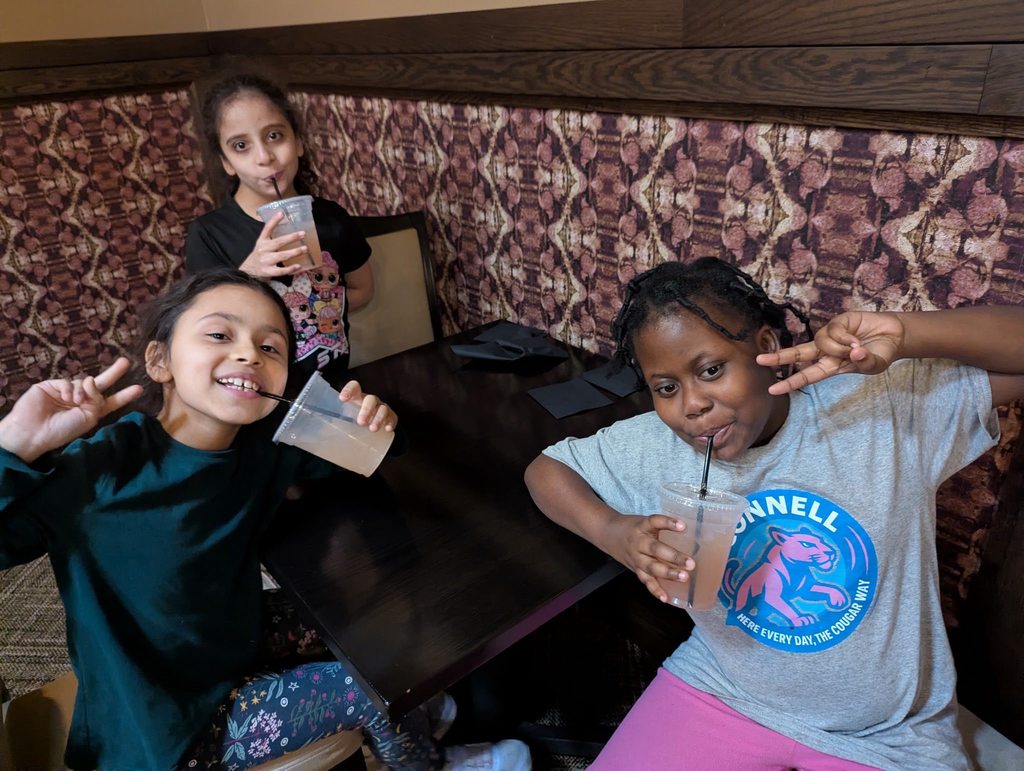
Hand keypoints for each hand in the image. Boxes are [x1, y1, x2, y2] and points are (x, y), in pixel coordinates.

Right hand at [0, 357, 142, 462]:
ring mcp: (66, 392)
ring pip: (84, 382)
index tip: (139, 389)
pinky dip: (69, 387)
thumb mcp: (88, 418)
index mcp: (91, 412)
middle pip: (100, 384)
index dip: (124, 396)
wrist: (34, 432)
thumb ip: (97, 401)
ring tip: (75, 401)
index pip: (111, 402)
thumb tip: (93, 383)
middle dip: (114, 373)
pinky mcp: (52, 386)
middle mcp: (80, 401)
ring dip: (83, 390)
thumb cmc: (62, 430)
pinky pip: (68, 381)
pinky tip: (66, 397)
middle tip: (126, 362)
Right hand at [238, 212, 308, 277]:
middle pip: (278, 242)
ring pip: (282, 256)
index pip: (267, 229)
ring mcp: (265, 261)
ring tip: (305, 249)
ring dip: (294, 252)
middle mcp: (263, 250)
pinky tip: (299, 266)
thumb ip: (271, 236)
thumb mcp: (262, 244)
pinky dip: (290, 269)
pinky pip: (281, 271)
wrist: (248, 272)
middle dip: (291, 237)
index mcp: (262, 241)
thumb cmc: (259, 256)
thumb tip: (283, 223)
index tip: (282, 213)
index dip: (274, 220)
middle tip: (302, 233)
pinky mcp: (268, 272)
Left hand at [338, 380, 397, 431]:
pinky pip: (392, 417)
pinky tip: (387, 429)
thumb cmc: (354, 422)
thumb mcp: (343, 421)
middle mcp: (370, 401)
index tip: (342, 399)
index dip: (349, 390)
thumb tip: (315, 435)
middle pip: (370, 399)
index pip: (354, 387)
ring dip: (378, 418)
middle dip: (366, 410)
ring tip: (372, 429)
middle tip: (360, 422)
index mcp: (357, 398)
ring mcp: (382, 408)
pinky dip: (390, 422)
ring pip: (382, 408)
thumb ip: (332, 424)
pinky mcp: (391, 417)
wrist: (374, 427)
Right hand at [603, 513, 694, 602]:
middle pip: (655, 549)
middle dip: (673, 557)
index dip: (668, 523)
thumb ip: (663, 529)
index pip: (655, 522)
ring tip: (683, 577)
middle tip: (690, 563)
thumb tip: (695, 534)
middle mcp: (638, 542)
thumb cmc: (634, 528)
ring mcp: (636, 558)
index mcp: (642, 527)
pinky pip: (645, 581)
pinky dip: (655, 590)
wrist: (608, 534)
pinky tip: (665, 597)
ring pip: (651, 567)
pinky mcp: (635, 570)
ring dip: (668, 573)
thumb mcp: (646, 522)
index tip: (683, 526)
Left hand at [756, 311, 905, 394]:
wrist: (894, 335)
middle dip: (779, 357)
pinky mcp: (838, 321)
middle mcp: (826, 351)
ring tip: (856, 347)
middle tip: (759, 360)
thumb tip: (855, 353)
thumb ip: (864, 363)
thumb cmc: (881, 353)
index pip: (807, 376)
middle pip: (798, 353)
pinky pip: (833, 330)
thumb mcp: (874, 365)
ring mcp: (830, 335)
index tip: (772, 390)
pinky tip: (857, 338)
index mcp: (831, 366)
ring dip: (839, 347)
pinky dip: (845, 336)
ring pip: (821, 342)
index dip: (790, 383)